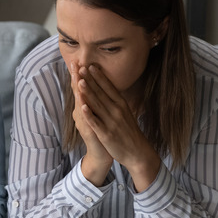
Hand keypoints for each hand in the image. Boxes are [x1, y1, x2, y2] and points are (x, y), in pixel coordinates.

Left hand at [77, 64, 160, 191]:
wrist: (138, 152)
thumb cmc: (129, 131)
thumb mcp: (125, 112)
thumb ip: (116, 101)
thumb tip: (109, 89)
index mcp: (121, 104)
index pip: (108, 87)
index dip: (98, 76)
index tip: (90, 65)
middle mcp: (117, 110)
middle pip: (101, 93)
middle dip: (90, 80)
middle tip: (80, 67)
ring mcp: (112, 122)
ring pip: (97, 105)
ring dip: (88, 93)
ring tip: (79, 81)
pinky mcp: (107, 134)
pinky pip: (96, 123)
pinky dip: (90, 114)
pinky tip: (82, 107)